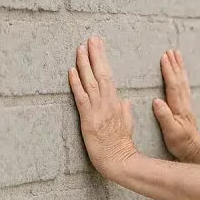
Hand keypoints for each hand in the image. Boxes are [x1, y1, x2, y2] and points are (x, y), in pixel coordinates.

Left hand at [69, 37, 136, 177]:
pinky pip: (81, 98)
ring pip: (91, 82)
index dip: (102, 60)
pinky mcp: (88, 119)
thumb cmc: (122, 146)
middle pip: (101, 75)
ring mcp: (98, 111)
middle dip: (95, 55)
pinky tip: (72, 71)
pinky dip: (76, 84)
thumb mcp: (128, 126)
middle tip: (92, 39)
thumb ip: (126, 112)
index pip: (109, 77)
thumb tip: (126, 101)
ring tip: (80, 48)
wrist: (119, 161)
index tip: (98, 45)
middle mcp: (107, 104)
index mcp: (117, 104)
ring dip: (85, 64)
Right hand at [153, 49, 199, 161]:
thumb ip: (164, 117)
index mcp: (179, 108)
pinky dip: (182, 77)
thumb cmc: (181, 143)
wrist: (195, 151)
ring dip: (180, 68)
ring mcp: (186, 105)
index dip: (169, 72)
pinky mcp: (186, 108)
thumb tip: (157, 101)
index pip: (173, 86)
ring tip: (176, 55)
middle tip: (170, 50)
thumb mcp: (171, 133)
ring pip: (183, 82)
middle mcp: (184, 104)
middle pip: (180, 80)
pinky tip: (180, 72)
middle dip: (175, 65)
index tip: (164, 58)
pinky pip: (184, 87)